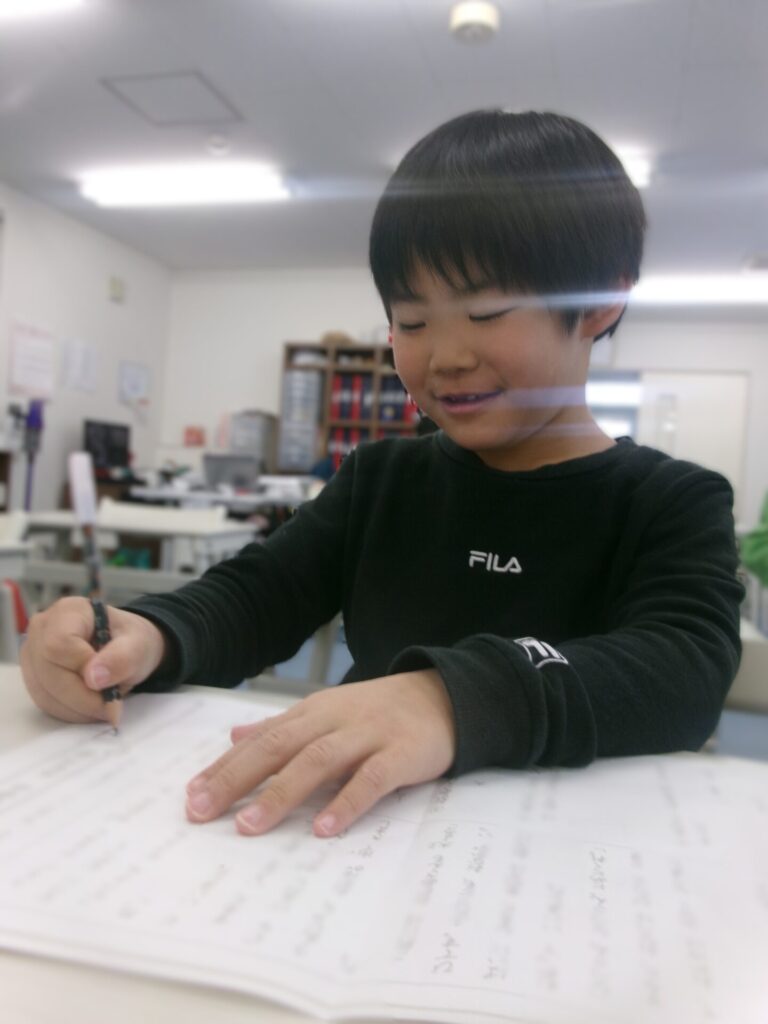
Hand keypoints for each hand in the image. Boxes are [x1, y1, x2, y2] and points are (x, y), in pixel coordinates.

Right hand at [21, 596, 166, 723]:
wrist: (126, 650)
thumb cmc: (131, 642)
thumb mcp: (138, 646)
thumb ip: (121, 658)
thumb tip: (93, 678)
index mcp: (69, 611)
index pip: (58, 644)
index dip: (82, 668)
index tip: (109, 682)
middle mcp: (42, 628)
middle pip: (48, 671)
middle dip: (82, 697)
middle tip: (112, 707)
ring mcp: (33, 653)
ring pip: (44, 692)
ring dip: (77, 708)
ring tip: (104, 706)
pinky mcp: (33, 676)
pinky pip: (44, 702)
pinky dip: (70, 712)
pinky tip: (90, 707)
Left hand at [185, 670, 455, 836]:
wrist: (446, 696)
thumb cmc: (379, 711)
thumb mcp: (327, 711)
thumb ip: (282, 726)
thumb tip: (233, 735)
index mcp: (314, 711)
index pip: (261, 739)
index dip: (225, 766)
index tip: (191, 795)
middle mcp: (335, 720)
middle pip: (279, 747)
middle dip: (236, 778)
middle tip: (201, 810)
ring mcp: (368, 735)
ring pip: (317, 761)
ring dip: (281, 793)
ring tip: (249, 826)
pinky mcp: (402, 753)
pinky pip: (371, 779)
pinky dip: (346, 802)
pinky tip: (323, 829)